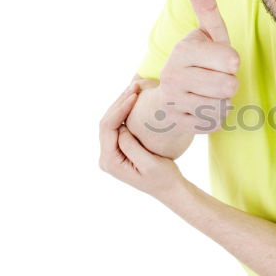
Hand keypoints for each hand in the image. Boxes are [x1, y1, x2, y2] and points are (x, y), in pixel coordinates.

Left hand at [99, 83, 183, 199]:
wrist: (169, 189)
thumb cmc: (163, 178)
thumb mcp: (149, 164)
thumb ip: (131, 146)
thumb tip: (121, 127)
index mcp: (110, 162)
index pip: (107, 128)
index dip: (119, 109)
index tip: (134, 96)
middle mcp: (106, 158)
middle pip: (106, 123)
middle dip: (118, 103)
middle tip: (134, 86)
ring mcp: (111, 153)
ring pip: (110, 123)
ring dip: (121, 105)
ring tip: (134, 89)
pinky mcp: (119, 150)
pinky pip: (117, 127)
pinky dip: (124, 112)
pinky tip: (134, 100)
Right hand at [156, 0, 239, 134]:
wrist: (171, 93)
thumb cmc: (200, 57)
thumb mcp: (206, 32)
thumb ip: (205, 5)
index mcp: (183, 49)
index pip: (231, 60)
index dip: (232, 61)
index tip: (221, 59)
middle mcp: (173, 75)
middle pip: (229, 86)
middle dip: (229, 82)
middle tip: (215, 77)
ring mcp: (173, 101)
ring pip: (223, 106)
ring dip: (223, 100)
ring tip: (209, 91)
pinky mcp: (178, 123)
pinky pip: (214, 123)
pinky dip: (214, 117)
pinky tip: (202, 106)